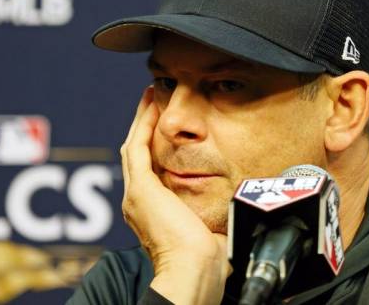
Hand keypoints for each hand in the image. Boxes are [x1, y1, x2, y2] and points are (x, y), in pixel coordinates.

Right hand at [121, 87, 229, 304]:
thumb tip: (235, 202)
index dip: (154, 145)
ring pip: (133, 147)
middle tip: (151, 102)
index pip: (148, 170)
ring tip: (150, 98)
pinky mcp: (141, 189)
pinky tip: (152, 106)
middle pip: (137, 154)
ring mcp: (136, 195)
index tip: (163, 126)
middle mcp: (137, 202)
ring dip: (140, 120)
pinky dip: (142, 125)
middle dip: (143, 127)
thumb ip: (214, 211)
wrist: (194, 271)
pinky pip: (137, 148)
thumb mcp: (209, 226)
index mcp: (150, 213)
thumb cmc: (208, 261)